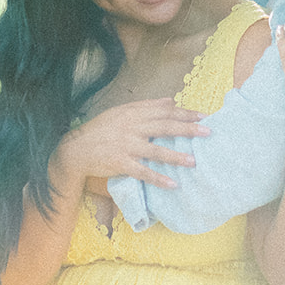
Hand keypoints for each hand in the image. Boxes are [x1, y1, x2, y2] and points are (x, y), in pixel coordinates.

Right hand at [53, 99, 208, 190]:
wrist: (76, 148)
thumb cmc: (101, 129)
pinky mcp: (120, 163)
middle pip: (163, 126)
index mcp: (133, 113)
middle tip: (207, 132)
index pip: (163, 111)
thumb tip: (170, 100)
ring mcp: (126, 146)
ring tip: (193, 161)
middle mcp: (131, 127)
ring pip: (155, 150)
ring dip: (175, 156)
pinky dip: (158, 178)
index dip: (184, 113)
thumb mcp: (122, 111)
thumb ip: (147, 106)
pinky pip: (142, 171)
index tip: (203, 116)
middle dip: (187, 129)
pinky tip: (172, 184)